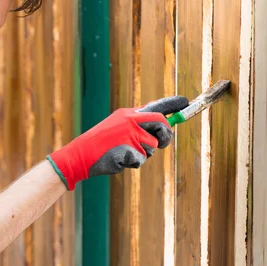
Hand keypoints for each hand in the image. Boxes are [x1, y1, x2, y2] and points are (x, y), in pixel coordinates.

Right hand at [46, 95, 188, 189]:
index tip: (185, 102)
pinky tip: (119, 160)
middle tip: (164, 143)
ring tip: (124, 153)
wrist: (80, 155)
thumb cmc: (101, 144)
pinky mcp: (128, 149)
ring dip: (143, 154)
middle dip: (166, 135)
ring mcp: (130, 135)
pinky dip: (132, 163)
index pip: (156, 107)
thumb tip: (163, 125)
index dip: (173, 104)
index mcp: (128, 114)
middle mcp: (131, 121)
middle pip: (161, 124)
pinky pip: (141, 160)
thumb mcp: (119, 128)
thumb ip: (138, 126)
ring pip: (152, 147)